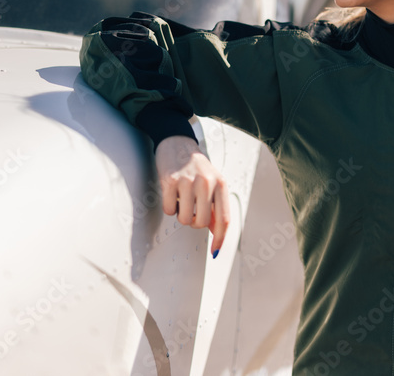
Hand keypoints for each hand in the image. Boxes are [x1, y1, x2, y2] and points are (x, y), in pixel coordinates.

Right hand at [154, 135, 230, 255]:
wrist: (177, 141)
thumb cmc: (196, 165)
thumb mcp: (212, 182)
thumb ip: (216, 206)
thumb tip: (217, 232)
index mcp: (220, 184)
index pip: (224, 219)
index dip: (220, 238)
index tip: (216, 251)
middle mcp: (206, 183)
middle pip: (201, 223)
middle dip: (194, 221)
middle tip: (191, 209)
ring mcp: (188, 182)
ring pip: (184, 219)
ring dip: (181, 214)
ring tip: (182, 198)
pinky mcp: (170, 181)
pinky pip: (169, 209)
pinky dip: (169, 206)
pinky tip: (172, 192)